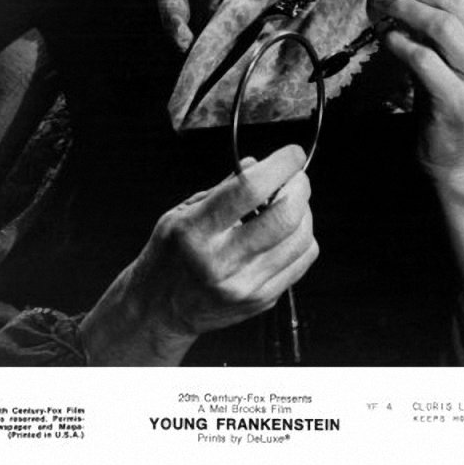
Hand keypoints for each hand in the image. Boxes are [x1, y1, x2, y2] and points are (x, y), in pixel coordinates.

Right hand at [80, 144, 316, 364]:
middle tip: (296, 177)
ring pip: (301, 239)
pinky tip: (286, 231)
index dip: (280, 165)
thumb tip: (259, 165)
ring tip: (290, 203)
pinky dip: (302, 238)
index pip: (249, 190)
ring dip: (304, 211)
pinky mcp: (261, 300)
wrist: (159, 311)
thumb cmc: (169, 255)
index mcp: (196, 232)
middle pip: (284, 216)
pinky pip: (302, 260)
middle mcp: (222, 263)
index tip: (292, 153)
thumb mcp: (181, 213)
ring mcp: (245, 286)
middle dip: (300, 187)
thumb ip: (223, 188)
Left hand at [372, 0, 463, 179]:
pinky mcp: (460, 103)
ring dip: (403, 6)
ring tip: (379, 2)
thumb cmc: (451, 89)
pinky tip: (385, 37)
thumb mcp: (458, 48)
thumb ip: (442, 11)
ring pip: (442, 25)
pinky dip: (399, 41)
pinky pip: (423, 59)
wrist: (461, 156)